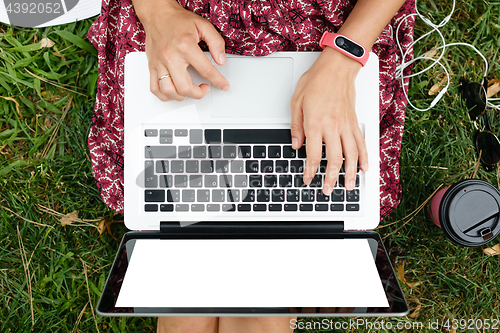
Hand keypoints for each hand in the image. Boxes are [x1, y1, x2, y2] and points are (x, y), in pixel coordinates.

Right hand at [134, 0, 229, 100]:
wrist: (158, 14)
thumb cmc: (178, 20)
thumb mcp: (203, 26)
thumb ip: (216, 43)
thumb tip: (221, 60)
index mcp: (185, 46)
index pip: (206, 70)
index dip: (218, 81)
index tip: (223, 85)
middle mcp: (171, 56)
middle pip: (185, 87)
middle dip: (199, 93)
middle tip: (205, 88)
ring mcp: (159, 63)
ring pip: (169, 91)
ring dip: (182, 97)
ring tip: (190, 90)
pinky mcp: (152, 66)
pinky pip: (155, 88)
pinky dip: (165, 95)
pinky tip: (174, 92)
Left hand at [290, 47, 368, 194]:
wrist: (337, 66)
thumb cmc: (317, 80)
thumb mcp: (296, 101)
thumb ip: (296, 126)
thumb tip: (296, 144)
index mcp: (316, 123)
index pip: (313, 154)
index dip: (310, 170)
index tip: (308, 179)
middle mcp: (333, 126)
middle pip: (334, 159)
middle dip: (331, 178)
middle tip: (328, 190)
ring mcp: (346, 125)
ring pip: (351, 155)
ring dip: (350, 173)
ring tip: (348, 186)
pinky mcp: (354, 121)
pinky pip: (361, 143)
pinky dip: (364, 157)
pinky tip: (364, 168)